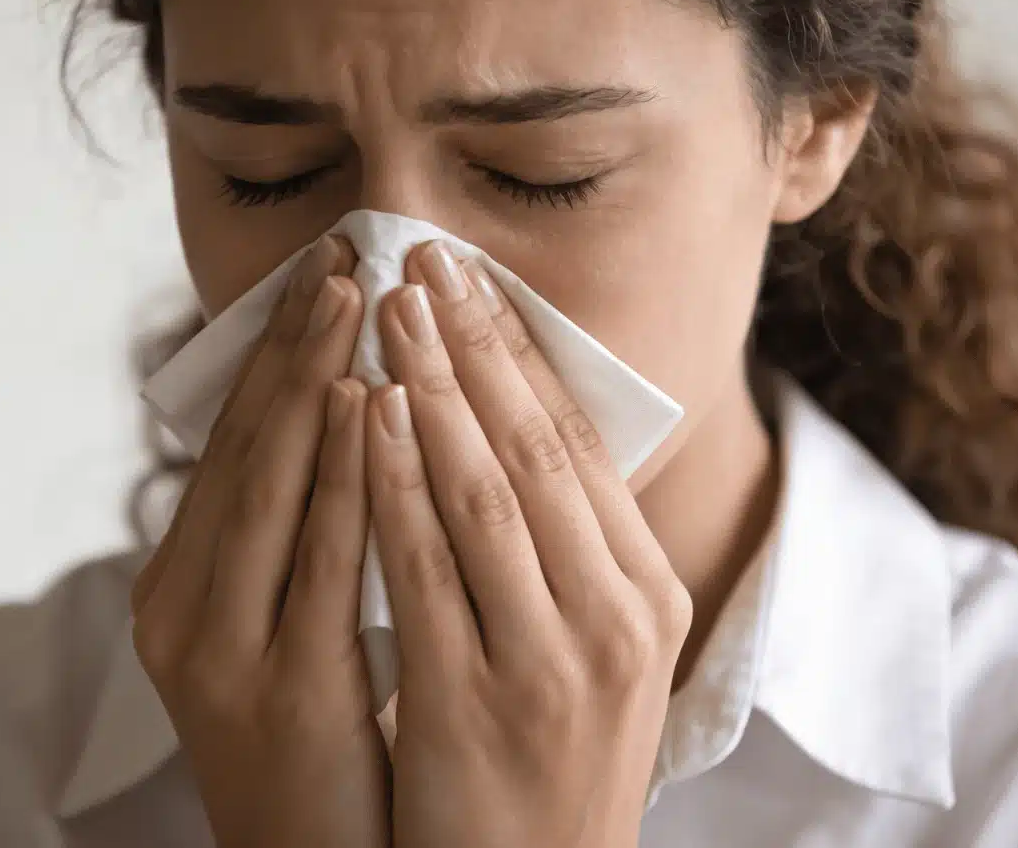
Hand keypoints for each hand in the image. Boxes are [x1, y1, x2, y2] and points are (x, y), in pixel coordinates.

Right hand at [132, 234, 390, 847]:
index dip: (276, 352)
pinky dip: (343, 474)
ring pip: (270, 487)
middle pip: (242, 447)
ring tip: (352, 299)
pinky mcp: (276, 686)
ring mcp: (218, 649)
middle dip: (293, 344)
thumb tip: (338, 418)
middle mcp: (179, 606)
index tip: (323, 270)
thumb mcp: (280, 630)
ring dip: (313, 383)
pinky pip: (318, 560)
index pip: (232, 443)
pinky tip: (370, 410)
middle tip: (340, 253)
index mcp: (177, 585)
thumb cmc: (314, 747)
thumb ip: (294, 537)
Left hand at [368, 241, 691, 847]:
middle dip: (473, 342)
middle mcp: (619, 622)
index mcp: (650, 597)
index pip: (582, 445)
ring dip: (432, 386)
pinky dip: (396, 481)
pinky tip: (366, 416)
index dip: (523, 351)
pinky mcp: (478, 704)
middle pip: (537, 448)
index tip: (471, 277)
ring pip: (485, 492)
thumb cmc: (548, 760)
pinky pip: (427, 568)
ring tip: (385, 308)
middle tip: (420, 257)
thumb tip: (515, 424)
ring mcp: (553, 664)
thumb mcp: (592, 651)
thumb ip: (569, 549)